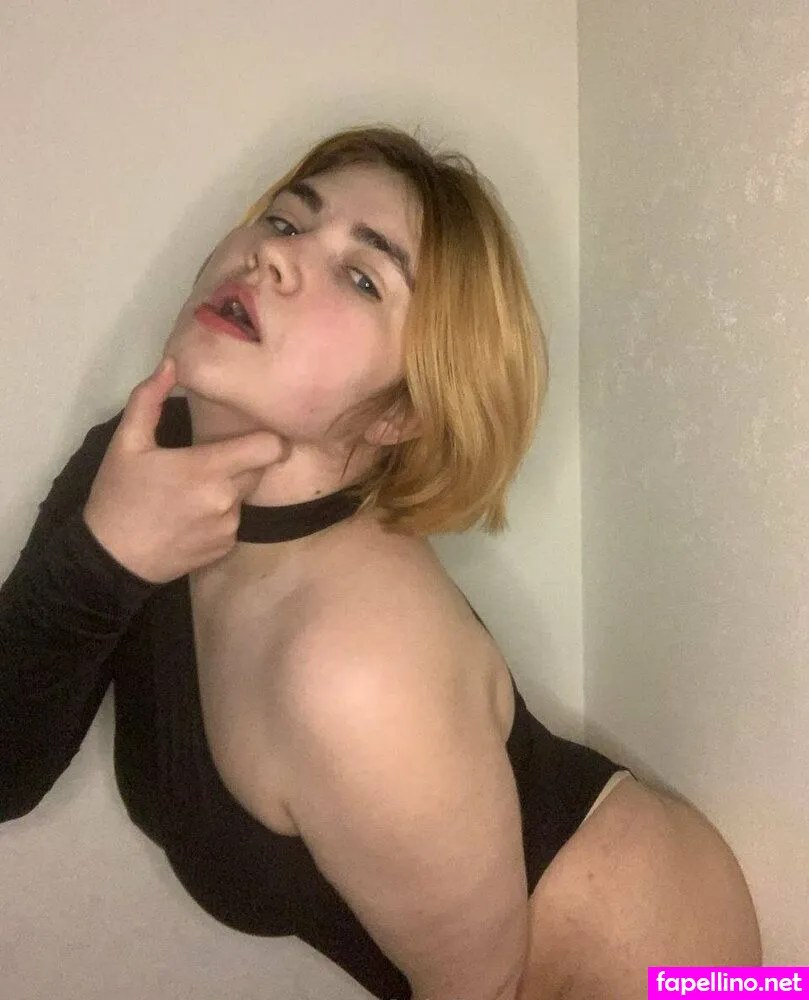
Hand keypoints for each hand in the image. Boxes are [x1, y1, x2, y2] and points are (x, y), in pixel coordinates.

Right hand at [83, 357, 285, 583]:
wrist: (110, 560)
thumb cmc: (118, 497)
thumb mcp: (126, 443)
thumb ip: (149, 399)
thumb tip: (171, 364)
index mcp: (208, 468)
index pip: (269, 447)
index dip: (270, 438)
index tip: (257, 432)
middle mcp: (227, 499)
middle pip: (260, 469)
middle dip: (244, 460)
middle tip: (213, 459)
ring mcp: (229, 527)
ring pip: (245, 495)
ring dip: (230, 489)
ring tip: (193, 492)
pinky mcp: (225, 548)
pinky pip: (235, 522)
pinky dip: (221, 515)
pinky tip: (192, 516)